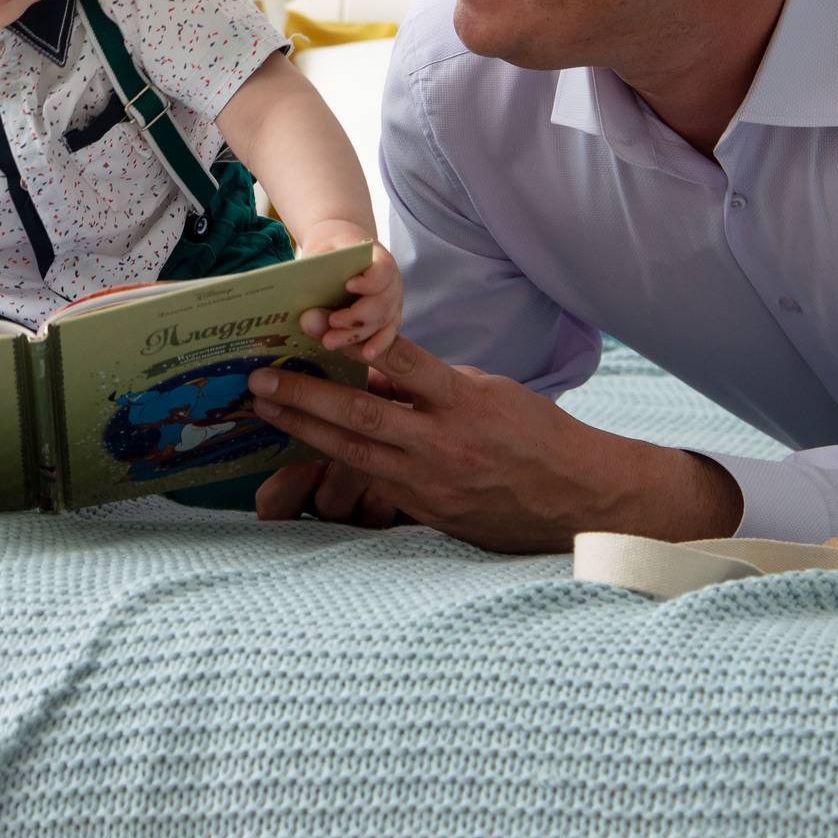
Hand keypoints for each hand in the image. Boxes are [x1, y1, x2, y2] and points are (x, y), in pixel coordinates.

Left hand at [248, 335, 742, 551]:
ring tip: (266, 409)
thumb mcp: (487, 390)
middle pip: (359, 414)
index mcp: (463, 401)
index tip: (307, 326)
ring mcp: (431, 483)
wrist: (578, 502)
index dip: (349, 343)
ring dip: (303, 430)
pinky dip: (334, 463)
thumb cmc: (535, 435)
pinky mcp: (425, 512)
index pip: (398, 362)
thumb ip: (427, 382)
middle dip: (302, 396)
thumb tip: (369, 369)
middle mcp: (443, 442)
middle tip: (259, 378)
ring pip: (352, 453)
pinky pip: (370, 483)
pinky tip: (304, 448)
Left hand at [295, 224, 402, 362]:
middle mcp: (392, 282)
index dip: (369, 281)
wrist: (343, 247)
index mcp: (379, 258)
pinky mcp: (388, 318)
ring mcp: (393, 302)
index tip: (348, 285)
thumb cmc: (331, 249)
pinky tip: (365, 354)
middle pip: (382, 303)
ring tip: (330, 342)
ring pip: (381, 322)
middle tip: (332, 322)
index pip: (383, 270)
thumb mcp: (321, 252)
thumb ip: (316, 277)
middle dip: (357, 317)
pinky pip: (387, 334)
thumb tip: (308, 316)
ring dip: (356, 335)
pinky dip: (377, 344)